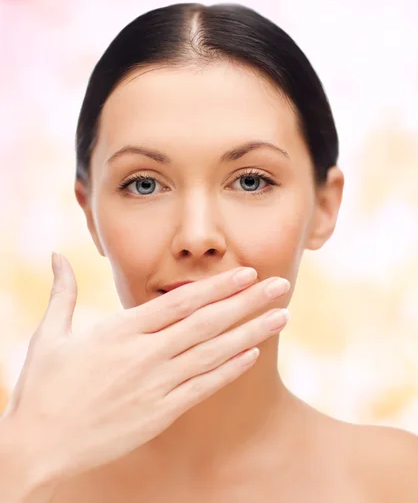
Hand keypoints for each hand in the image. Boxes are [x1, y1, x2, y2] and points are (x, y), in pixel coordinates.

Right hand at [3, 254, 289, 486]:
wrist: (38, 446)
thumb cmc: (42, 388)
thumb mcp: (49, 335)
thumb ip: (62, 292)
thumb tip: (56, 255)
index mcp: (120, 331)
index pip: (180, 302)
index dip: (217, 287)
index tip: (246, 272)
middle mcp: (144, 355)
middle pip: (206, 323)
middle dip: (247, 302)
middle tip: (280, 284)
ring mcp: (155, 386)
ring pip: (212, 354)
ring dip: (250, 333)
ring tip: (281, 316)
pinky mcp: (159, 414)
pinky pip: (202, 388)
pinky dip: (229, 371)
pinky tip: (252, 355)